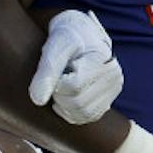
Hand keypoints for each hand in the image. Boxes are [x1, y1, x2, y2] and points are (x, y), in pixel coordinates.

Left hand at [29, 10, 122, 124]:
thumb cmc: (68, 36)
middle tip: (56, 78)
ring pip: (82, 114)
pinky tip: (64, 96)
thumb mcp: (55, 45)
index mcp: (105, 62)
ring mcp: (113, 92)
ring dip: (64, 105)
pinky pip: (86, 118)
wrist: (82, 34)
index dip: (55, 83)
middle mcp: (114, 79)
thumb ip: (47, 71)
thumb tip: (38, 101)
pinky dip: (70, 112)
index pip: (74, 87)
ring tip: (61, 86)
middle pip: (79, 104)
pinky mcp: (107, 101)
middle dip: (59, 95)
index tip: (53, 70)